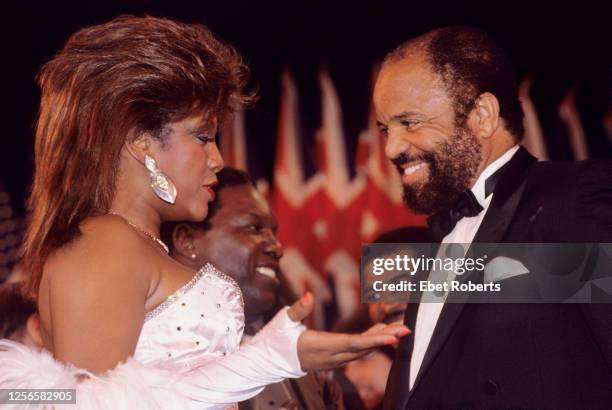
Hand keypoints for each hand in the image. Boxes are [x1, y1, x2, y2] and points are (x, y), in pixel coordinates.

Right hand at [287, 292, 410, 370]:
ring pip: (362, 350)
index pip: (351, 344)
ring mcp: (332, 360)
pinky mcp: (333, 359)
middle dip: (385, 338)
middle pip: (363, 348)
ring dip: (381, 339)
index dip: (373, 340)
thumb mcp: (282, 321)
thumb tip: (308, 295)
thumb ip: (297, 309)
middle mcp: (330, 357)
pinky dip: (370, 341)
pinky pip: (356, 351)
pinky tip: (381, 331)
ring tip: (400, 328)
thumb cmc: (275, 339)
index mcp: (319, 346)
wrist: (269, 361)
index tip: (392, 337)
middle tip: (406, 329)